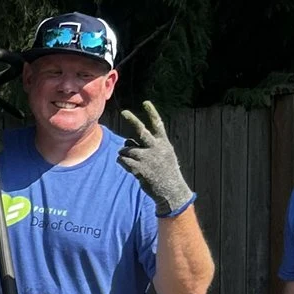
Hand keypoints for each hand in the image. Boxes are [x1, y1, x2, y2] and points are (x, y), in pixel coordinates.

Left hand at [113, 103, 194, 217]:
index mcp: (164, 143)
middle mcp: (156, 148)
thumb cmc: (166, 172)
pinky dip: (122, 162)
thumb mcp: (165, 155)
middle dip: (132, 120)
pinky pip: (124, 160)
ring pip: (127, 149)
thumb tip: (129, 142)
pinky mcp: (140, 168)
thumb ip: (151, 147)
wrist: (171, 191)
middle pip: (141, 131)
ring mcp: (147, 158)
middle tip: (124, 112)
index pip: (158, 125)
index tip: (146, 103)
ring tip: (132, 161)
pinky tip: (127, 166)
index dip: (152, 113)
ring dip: (125, 154)